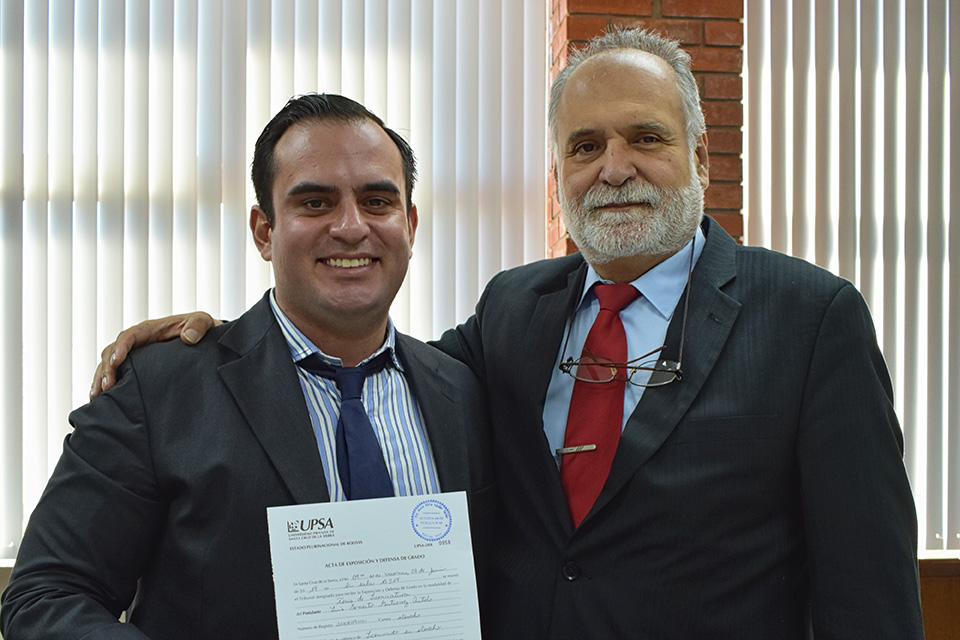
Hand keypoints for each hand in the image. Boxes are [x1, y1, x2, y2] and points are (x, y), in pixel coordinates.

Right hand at [90, 312, 219, 397]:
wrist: (204, 340)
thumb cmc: (201, 328)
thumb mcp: (203, 321)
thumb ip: (198, 325)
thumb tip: (188, 338)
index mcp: (150, 330)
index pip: (129, 336)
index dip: (120, 348)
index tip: (117, 362)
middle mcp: (138, 342)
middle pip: (112, 352)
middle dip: (106, 369)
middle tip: (105, 387)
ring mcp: (135, 356)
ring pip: (109, 365)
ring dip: (101, 379)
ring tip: (97, 397)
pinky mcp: (136, 368)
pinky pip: (116, 375)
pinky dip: (106, 385)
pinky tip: (101, 400)